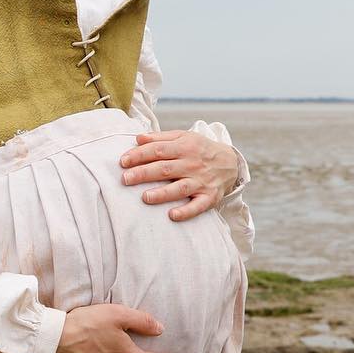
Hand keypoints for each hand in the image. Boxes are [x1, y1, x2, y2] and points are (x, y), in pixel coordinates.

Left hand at [118, 129, 240, 220]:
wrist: (230, 162)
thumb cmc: (200, 149)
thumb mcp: (183, 137)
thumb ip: (160, 138)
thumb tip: (138, 139)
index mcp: (185, 147)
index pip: (158, 150)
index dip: (139, 155)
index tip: (123, 162)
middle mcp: (192, 164)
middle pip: (165, 169)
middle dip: (144, 174)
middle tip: (125, 179)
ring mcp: (201, 181)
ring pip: (180, 188)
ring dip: (163, 193)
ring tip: (145, 198)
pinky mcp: (209, 197)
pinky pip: (198, 206)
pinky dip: (186, 211)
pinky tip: (172, 215)